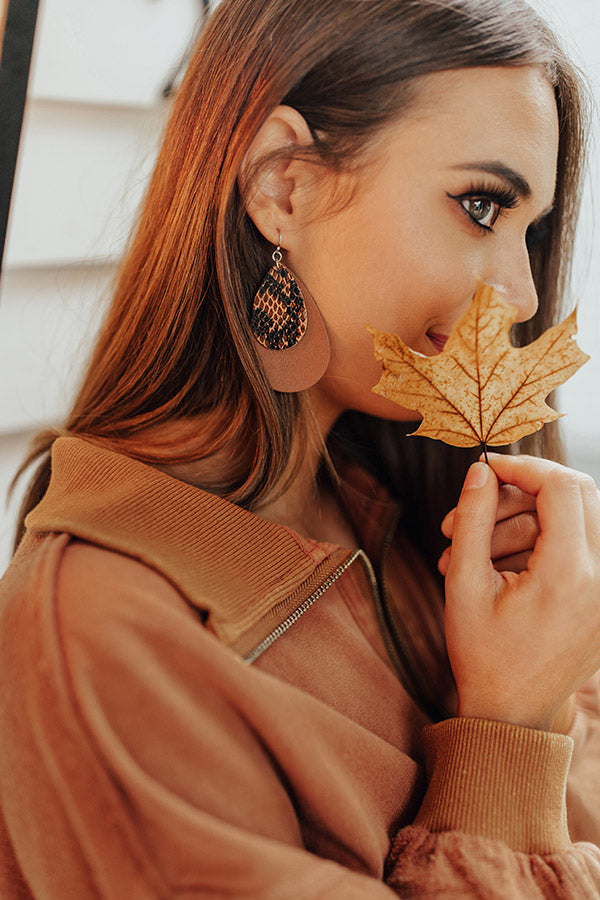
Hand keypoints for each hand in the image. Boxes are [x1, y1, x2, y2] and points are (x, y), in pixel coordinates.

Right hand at [443, 454, 599, 731]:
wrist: (512, 714)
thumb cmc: (482, 653)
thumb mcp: (465, 583)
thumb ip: (473, 519)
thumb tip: (481, 470)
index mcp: (570, 575)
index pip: (560, 486)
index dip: (521, 467)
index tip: (486, 469)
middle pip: (580, 493)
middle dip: (524, 489)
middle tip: (480, 505)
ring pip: (579, 518)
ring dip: (525, 519)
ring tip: (473, 546)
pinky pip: (582, 547)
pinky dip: (543, 541)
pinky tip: (498, 563)